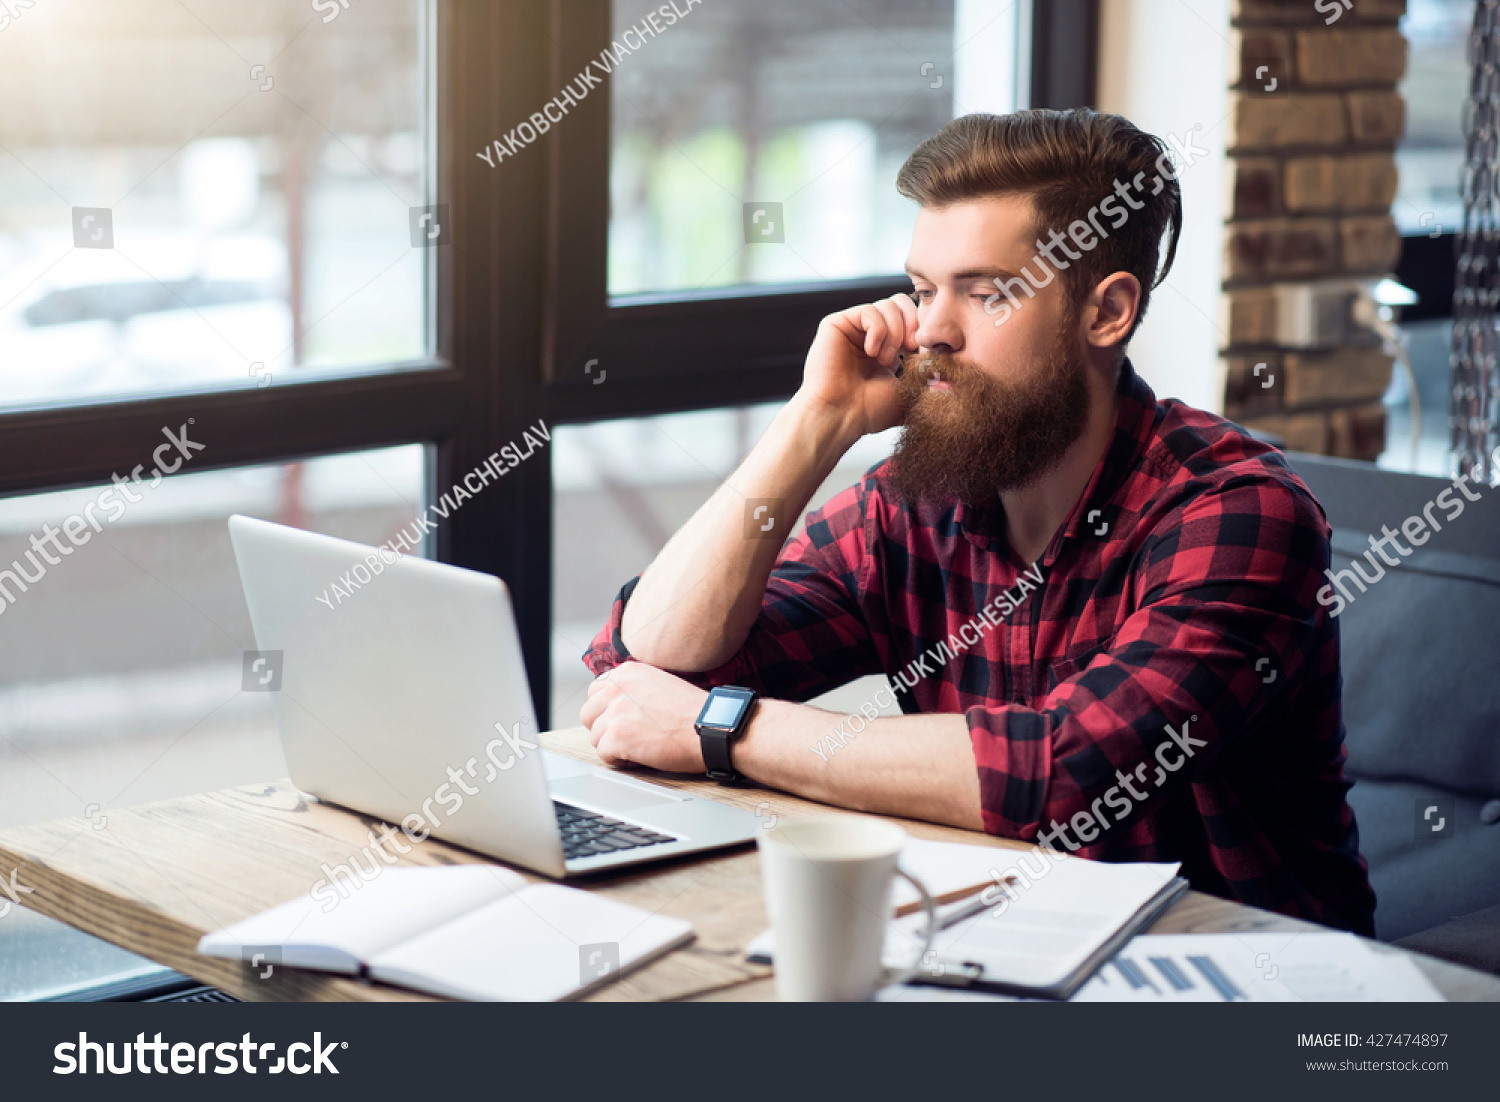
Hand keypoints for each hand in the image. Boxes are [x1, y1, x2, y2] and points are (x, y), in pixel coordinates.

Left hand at [580, 661, 709, 772]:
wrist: (711, 728)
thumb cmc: (693, 712)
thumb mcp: (659, 684)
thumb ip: (633, 689)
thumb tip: (614, 704)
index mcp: (627, 672)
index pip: (595, 691)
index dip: (607, 710)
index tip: (622, 719)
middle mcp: (617, 688)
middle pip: (588, 714)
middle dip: (604, 728)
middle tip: (627, 736)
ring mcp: (615, 712)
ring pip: (595, 737)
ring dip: (614, 746)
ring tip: (639, 747)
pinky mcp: (616, 737)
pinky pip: (603, 755)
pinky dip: (620, 761)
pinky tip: (640, 757)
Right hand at [796, 293, 918, 438]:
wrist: (841, 415)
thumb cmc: (869, 411)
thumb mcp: (910, 391)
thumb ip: (928, 376)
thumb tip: (948, 369)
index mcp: (886, 350)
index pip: (910, 319)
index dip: (921, 330)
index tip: (922, 353)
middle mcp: (868, 336)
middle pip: (900, 304)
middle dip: (912, 323)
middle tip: (911, 348)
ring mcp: (852, 329)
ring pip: (887, 305)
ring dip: (894, 332)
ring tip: (885, 359)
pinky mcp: (836, 324)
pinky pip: (868, 310)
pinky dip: (877, 330)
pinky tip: (871, 352)